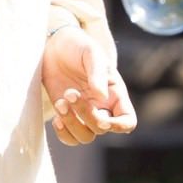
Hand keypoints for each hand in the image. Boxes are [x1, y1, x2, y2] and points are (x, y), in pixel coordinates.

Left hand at [41, 26, 137, 145]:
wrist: (56, 44)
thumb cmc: (79, 46)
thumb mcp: (91, 54)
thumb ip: (97, 74)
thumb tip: (101, 97)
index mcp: (115, 94)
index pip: (127, 120)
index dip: (118, 126)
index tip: (101, 117)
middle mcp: (102, 107)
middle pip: (101, 128)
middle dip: (85, 114)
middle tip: (70, 92)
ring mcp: (84, 112)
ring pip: (85, 136)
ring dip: (71, 124)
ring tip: (60, 103)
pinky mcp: (67, 114)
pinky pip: (70, 137)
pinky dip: (63, 133)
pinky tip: (57, 117)